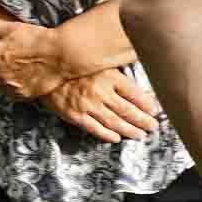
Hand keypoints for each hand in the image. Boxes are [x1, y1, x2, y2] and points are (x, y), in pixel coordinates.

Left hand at [0, 15, 82, 100]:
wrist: (62, 56)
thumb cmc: (38, 39)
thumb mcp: (14, 28)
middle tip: (3, 59)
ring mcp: (9, 85)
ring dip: (0, 77)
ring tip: (14, 68)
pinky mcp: (21, 94)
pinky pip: (10, 92)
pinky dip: (13, 86)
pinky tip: (22, 78)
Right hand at [41, 67, 161, 143]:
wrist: (45, 70)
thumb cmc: (76, 66)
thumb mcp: (100, 63)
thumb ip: (117, 73)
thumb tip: (138, 86)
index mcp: (110, 76)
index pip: (135, 94)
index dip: (148, 105)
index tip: (156, 111)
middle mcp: (101, 91)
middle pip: (128, 111)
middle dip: (143, 121)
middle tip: (153, 127)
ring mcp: (87, 105)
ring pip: (114, 122)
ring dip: (130, 130)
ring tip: (140, 135)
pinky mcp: (75, 115)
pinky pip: (95, 128)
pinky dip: (107, 135)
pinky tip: (117, 138)